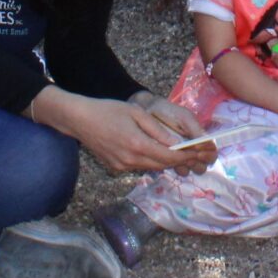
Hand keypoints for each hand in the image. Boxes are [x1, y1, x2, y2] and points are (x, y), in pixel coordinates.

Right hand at [56, 93, 204, 173]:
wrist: (80, 120)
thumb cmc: (108, 110)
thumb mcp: (136, 113)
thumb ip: (157, 129)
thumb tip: (176, 142)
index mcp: (137, 144)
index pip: (168, 156)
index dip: (185, 156)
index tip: (198, 153)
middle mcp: (130, 160)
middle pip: (162, 165)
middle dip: (179, 161)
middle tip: (194, 156)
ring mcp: (122, 166)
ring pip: (151, 167)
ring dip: (166, 162)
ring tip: (181, 155)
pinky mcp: (115, 167)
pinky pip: (140, 166)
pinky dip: (151, 161)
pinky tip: (158, 154)